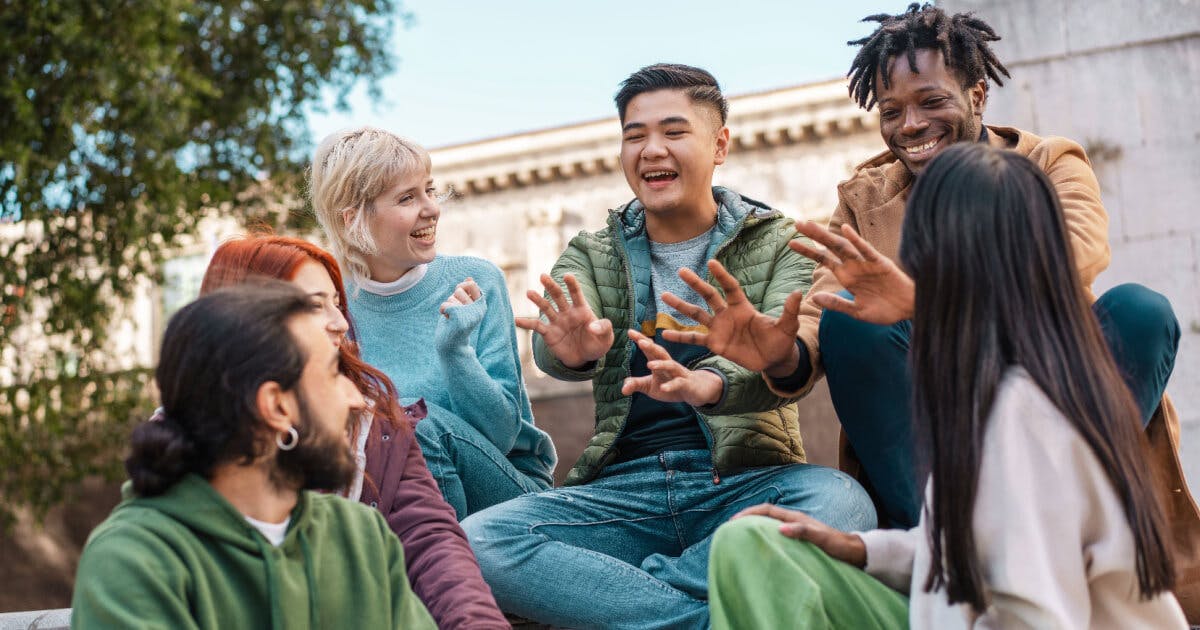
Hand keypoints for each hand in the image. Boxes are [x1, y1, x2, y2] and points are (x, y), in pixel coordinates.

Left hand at [439, 277, 481, 316]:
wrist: (457, 339)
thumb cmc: (463, 318)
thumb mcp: (469, 304)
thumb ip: (470, 291)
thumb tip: (469, 278)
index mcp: (480, 304)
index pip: (471, 285)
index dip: (463, 285)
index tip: (461, 292)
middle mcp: (476, 310)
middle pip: (459, 290)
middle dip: (455, 297)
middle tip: (457, 307)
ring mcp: (467, 315)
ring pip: (451, 298)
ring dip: (449, 304)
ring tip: (453, 313)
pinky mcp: (457, 320)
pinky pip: (445, 305)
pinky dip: (443, 309)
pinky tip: (447, 315)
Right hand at [515, 273, 613, 368]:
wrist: (585, 359)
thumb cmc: (597, 344)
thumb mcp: (607, 337)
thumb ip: (603, 328)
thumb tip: (592, 326)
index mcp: (582, 310)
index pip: (576, 294)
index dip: (572, 284)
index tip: (567, 275)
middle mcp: (567, 312)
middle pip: (558, 296)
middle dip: (551, 285)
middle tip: (543, 276)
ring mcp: (557, 322)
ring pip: (546, 308)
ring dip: (537, 300)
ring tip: (529, 292)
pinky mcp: (549, 333)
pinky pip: (536, 327)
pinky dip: (526, 323)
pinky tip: (516, 320)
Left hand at [621, 329, 722, 406]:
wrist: (696, 391)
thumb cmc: (672, 385)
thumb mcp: (651, 386)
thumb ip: (637, 384)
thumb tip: (622, 388)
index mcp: (660, 362)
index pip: (650, 349)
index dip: (641, 340)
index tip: (630, 331)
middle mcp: (669, 365)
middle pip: (660, 353)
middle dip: (651, 346)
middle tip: (640, 341)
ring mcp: (679, 374)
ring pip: (671, 366)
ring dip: (661, 364)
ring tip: (649, 365)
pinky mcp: (686, 384)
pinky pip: (678, 384)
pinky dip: (671, 386)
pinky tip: (663, 388)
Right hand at [660, 259, 803, 377]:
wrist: (773, 360)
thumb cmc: (781, 340)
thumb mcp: (787, 326)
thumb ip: (789, 311)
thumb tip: (799, 293)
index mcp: (743, 307)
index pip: (730, 287)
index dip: (722, 275)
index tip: (712, 262)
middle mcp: (727, 314)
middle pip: (708, 295)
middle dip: (695, 283)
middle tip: (681, 270)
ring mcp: (719, 328)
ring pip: (696, 314)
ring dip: (681, 305)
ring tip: (664, 296)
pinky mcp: (714, 344)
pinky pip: (694, 338)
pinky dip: (680, 336)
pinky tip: (664, 333)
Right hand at [734, 503, 865, 567]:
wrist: (852, 552)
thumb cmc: (837, 546)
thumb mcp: (821, 539)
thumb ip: (803, 532)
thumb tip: (780, 528)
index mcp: (795, 517)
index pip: (767, 510)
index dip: (749, 512)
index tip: (734, 520)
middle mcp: (793, 521)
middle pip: (764, 515)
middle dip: (747, 518)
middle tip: (730, 528)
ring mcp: (794, 529)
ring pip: (768, 524)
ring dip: (754, 527)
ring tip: (739, 537)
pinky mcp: (796, 539)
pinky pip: (774, 535)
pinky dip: (763, 537)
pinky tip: (759, 547)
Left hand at [791, 221, 914, 324]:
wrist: (909, 310)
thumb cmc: (885, 310)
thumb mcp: (856, 311)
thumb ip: (836, 304)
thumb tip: (813, 298)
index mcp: (847, 276)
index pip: (823, 259)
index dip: (808, 251)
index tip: (791, 243)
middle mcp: (854, 266)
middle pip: (830, 247)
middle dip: (814, 236)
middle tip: (796, 223)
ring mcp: (866, 263)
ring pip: (844, 245)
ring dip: (828, 235)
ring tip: (811, 225)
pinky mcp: (880, 264)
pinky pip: (866, 251)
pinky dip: (857, 240)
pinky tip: (845, 230)